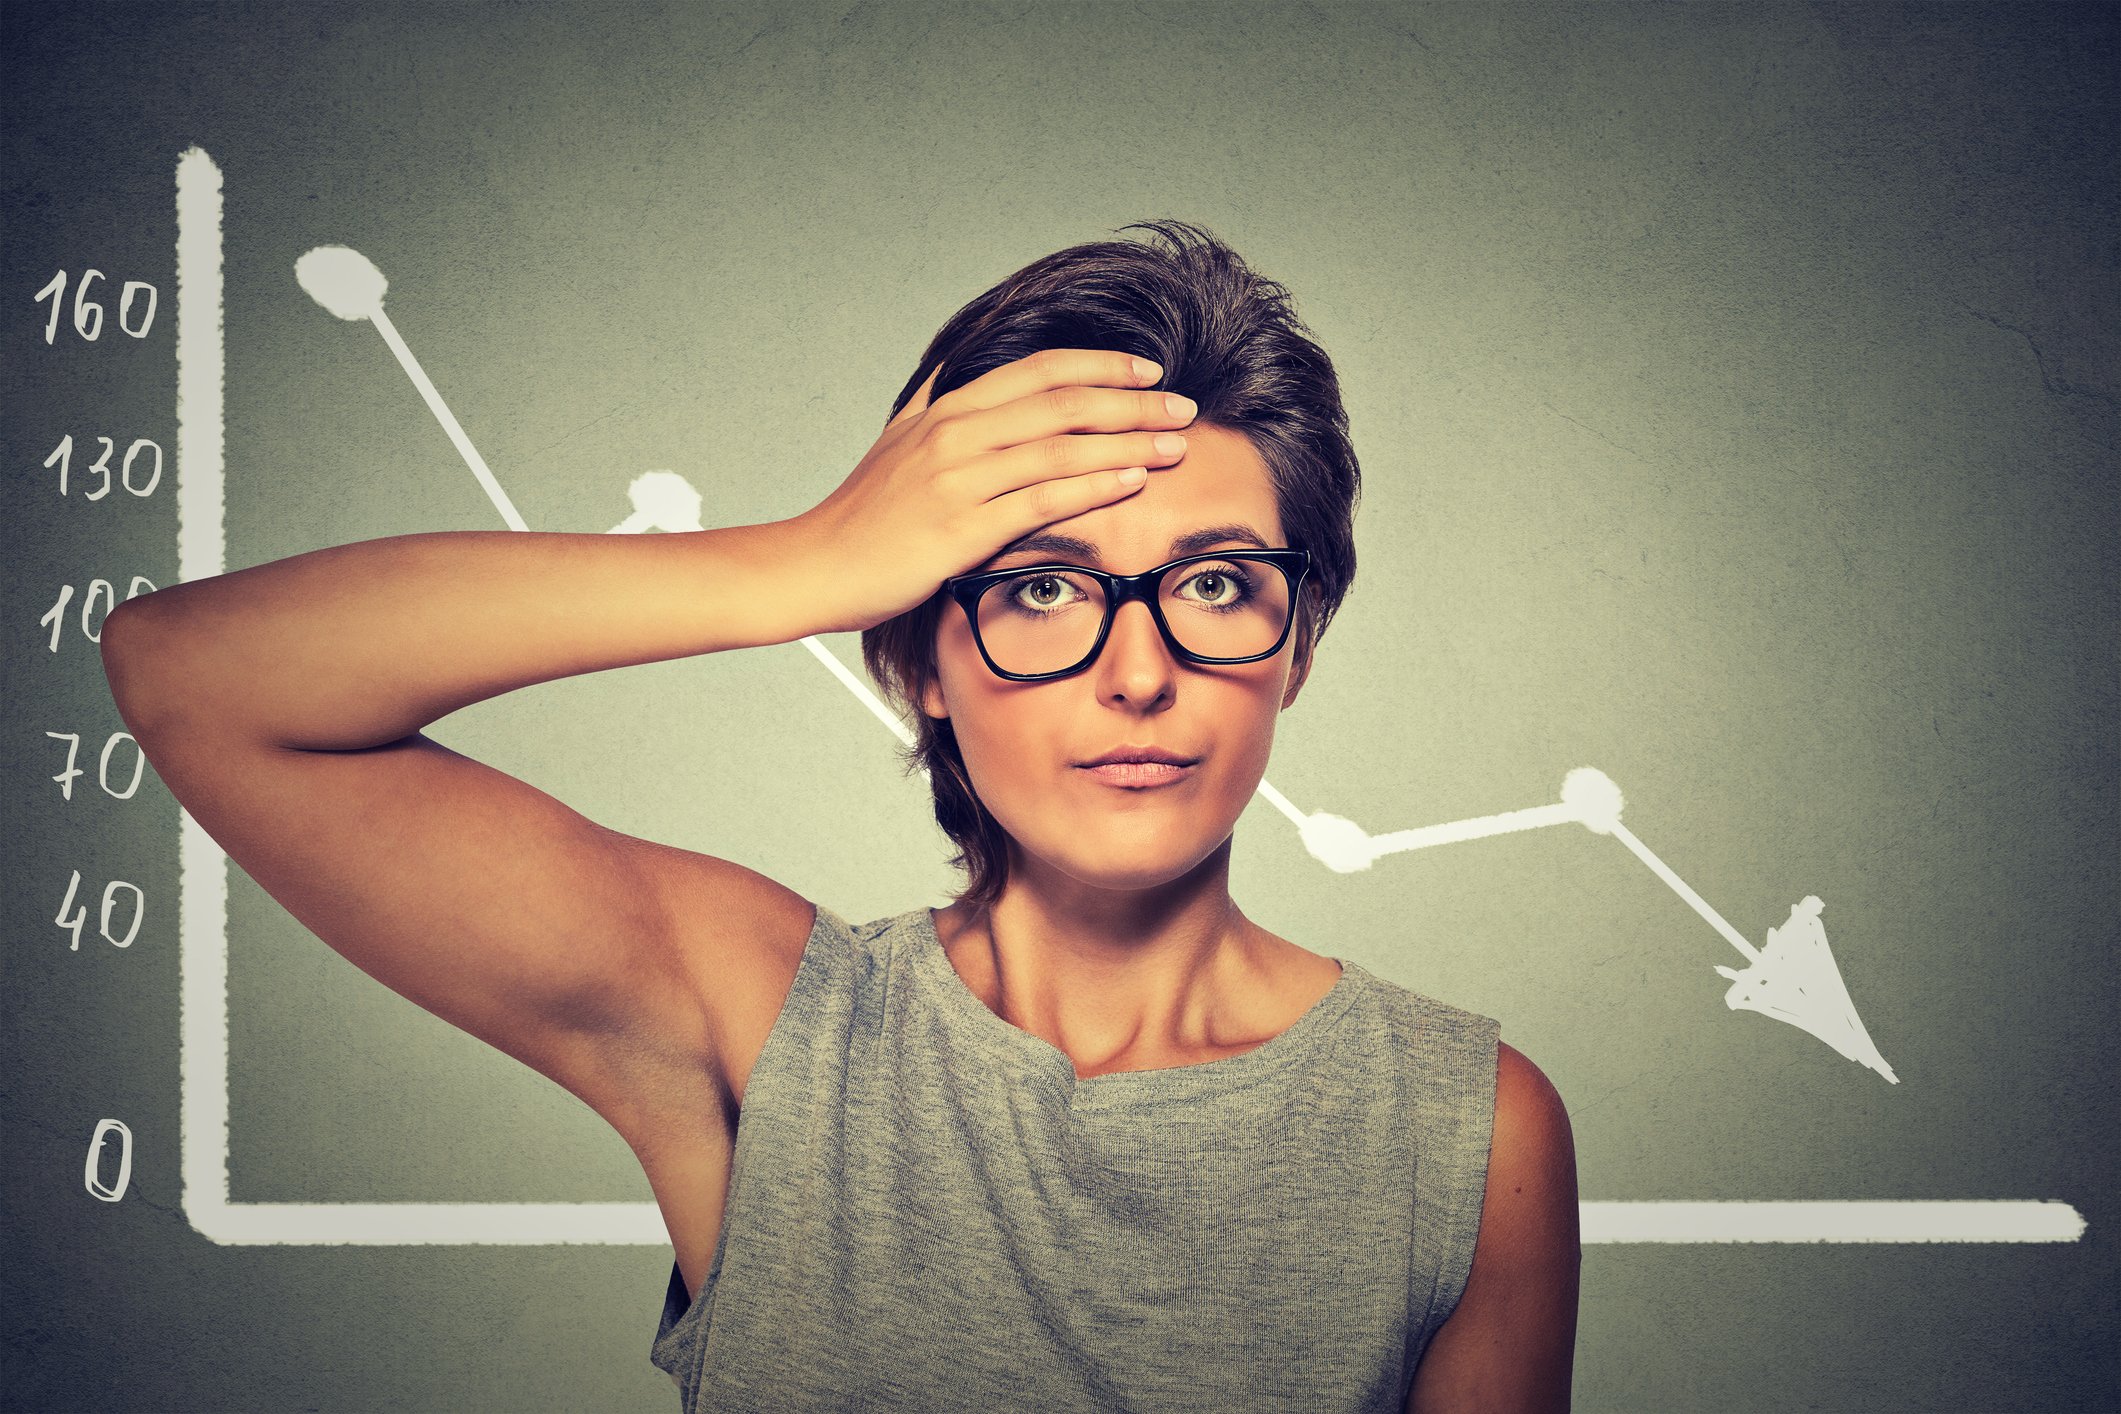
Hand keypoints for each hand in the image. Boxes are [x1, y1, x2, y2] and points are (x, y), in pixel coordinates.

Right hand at [784, 348, 1196, 633]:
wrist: (813, 566)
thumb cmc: (858, 515)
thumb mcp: (893, 442)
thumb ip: (929, 405)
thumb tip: (950, 371)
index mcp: (947, 410)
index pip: (1039, 371)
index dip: (1100, 367)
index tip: (1148, 373)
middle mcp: (955, 434)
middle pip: (1062, 401)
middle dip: (1132, 402)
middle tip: (1183, 408)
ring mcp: (958, 479)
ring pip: (1059, 446)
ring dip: (1126, 442)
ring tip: (1175, 446)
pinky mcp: (960, 529)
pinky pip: (1040, 501)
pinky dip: (1091, 487)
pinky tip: (1129, 484)